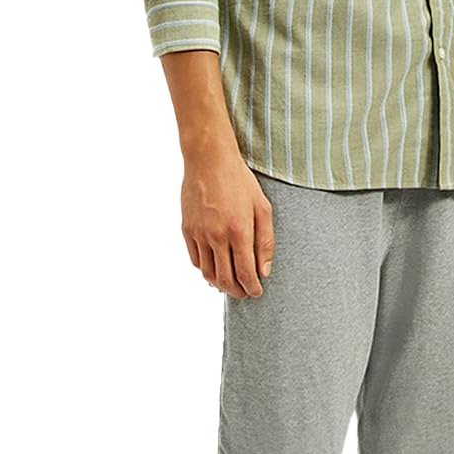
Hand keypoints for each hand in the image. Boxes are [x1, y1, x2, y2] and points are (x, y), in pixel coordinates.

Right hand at [180, 151, 274, 298]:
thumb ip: (266, 240)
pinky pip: (195, 260)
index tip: (257, 292)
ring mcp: (199, 234)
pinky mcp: (187, 230)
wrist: (209, 160)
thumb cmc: (240, 181)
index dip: (252, 288)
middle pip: (225, 279)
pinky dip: (205, 271)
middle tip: (245, 293)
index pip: (245, 273)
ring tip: (230, 285)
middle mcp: (217, 236)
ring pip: (208, 273)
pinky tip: (214, 269)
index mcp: (239, 230)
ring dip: (220, 285)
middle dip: (237, 291)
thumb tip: (265, 271)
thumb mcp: (262, 206)